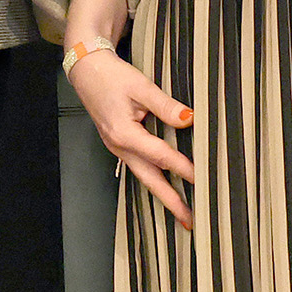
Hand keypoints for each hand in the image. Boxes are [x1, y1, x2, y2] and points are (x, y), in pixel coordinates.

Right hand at [63, 0, 193, 227]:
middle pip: (150, 179)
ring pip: (145, 176)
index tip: (204, 180)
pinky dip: (155, 179)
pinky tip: (166, 185)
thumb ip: (166, 105)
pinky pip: (140, 167)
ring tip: (182, 211)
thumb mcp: (141, 86)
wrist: (86, 70)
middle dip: (170, 201)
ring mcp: (118, 148)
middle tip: (190, 221)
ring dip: (163, 194)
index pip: (161, 156)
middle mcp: (120, 147)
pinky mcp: (120, 145)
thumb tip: (189, 119)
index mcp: (124, 134)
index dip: (184, 168)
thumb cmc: (113, 76)